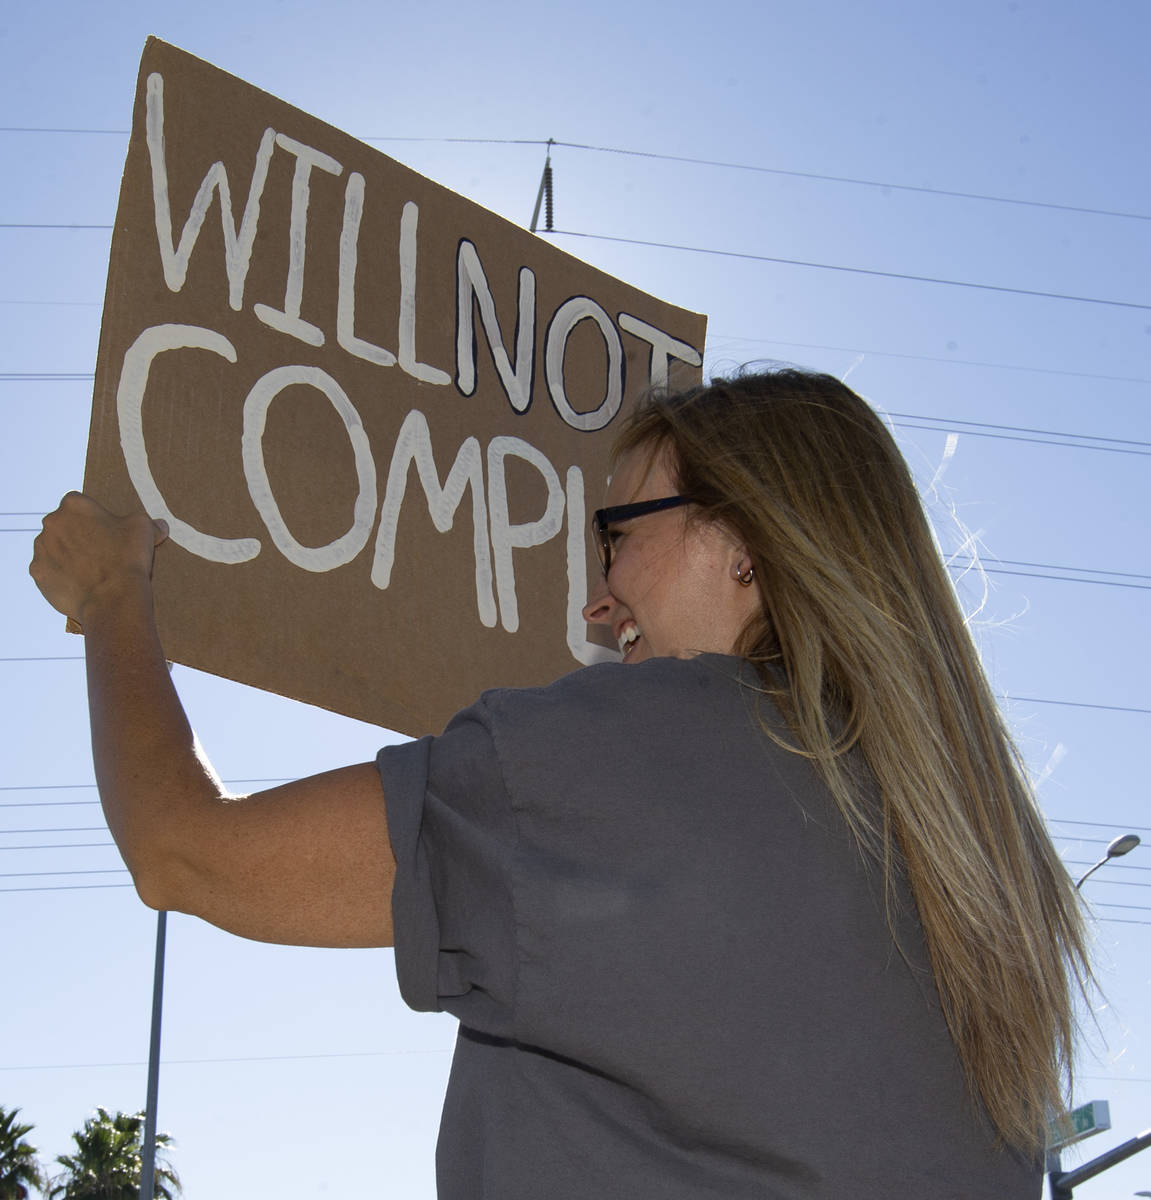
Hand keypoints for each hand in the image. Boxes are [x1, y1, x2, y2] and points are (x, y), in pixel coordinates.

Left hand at [29, 493, 168, 626]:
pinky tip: (80, 583)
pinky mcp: (38, 573)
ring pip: (54, 548)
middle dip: (77, 535)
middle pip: (63, 525)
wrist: (112, 599)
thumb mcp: (144, 530)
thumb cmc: (127, 559)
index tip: (105, 531)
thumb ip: (149, 522)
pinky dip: (60, 576)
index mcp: (74, 506)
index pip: (79, 503)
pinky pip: (48, 571)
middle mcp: (52, 523)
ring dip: (67, 555)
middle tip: (99, 552)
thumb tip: (160, 526)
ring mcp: (41, 549)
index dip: (93, 517)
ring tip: (90, 570)